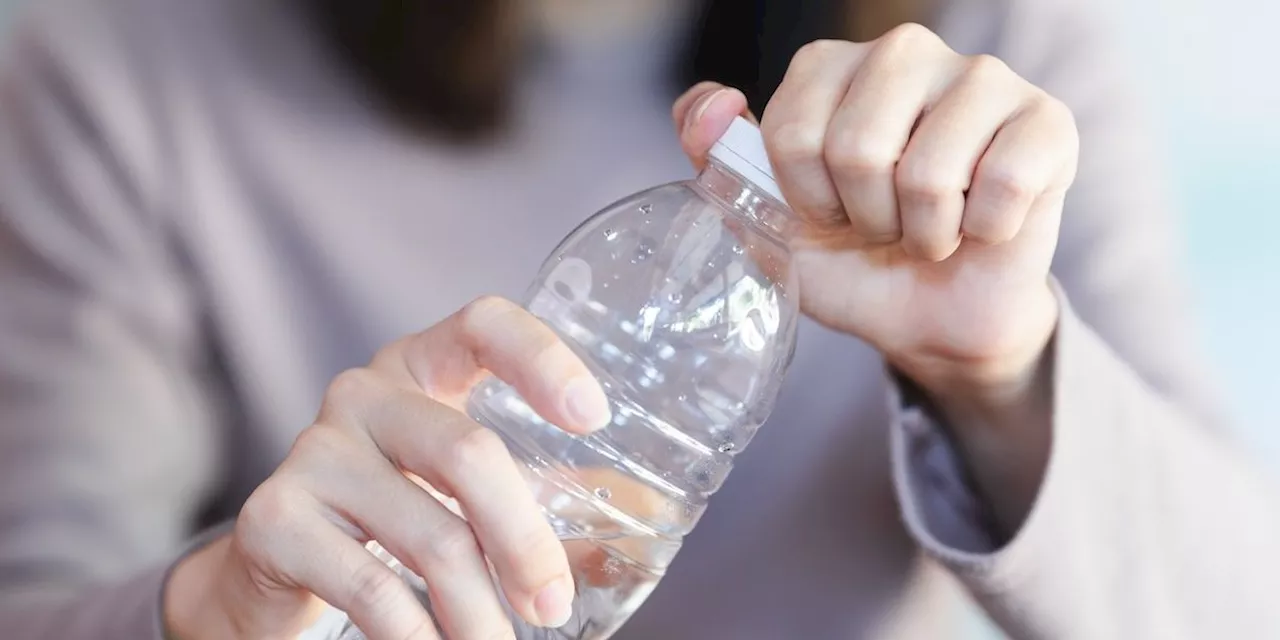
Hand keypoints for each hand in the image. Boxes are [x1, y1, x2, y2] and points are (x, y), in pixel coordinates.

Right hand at [164, 297, 612, 639]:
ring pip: (429, 534)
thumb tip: (649, 514)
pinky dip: (419, 637)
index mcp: (421, 367)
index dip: (542, 359)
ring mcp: (313, 450)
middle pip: (468, 453)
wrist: (280, 568)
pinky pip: (370, 586)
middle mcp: (363, 393)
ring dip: (479, 613)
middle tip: (551, 606)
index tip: (595, 418)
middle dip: (524, 543)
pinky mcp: (273, 516)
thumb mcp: (467, 490)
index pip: (482, 324)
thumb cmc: (399, 515)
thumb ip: (548, 493)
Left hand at [674, 24, 1078, 395]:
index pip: (792, 133)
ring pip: (928, 173)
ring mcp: (983, 76)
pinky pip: (1003, 184)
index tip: (829, 212)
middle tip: (882, 224)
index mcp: (830, 66)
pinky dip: (984, 230)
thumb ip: (717, 158)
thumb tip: (713, 106)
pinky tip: (984, 222)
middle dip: (865, 217)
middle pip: (857, 147)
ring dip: (924, 232)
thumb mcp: (765, 218)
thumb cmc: (849, 258)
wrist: (928, 316)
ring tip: (931, 227)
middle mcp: (905, 51)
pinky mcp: (1047, 119)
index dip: (808, 200)